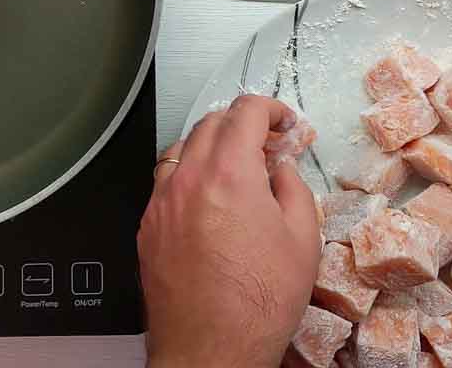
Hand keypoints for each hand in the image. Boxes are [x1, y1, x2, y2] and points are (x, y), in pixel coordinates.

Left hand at [138, 96, 320, 367]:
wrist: (211, 349)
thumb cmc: (257, 303)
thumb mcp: (303, 239)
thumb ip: (293, 188)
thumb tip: (282, 169)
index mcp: (229, 174)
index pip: (246, 112)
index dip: (272, 109)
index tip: (283, 122)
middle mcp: (187, 180)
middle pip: (210, 123)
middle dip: (242, 124)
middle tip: (266, 145)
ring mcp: (162, 203)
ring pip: (181, 149)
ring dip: (210, 147)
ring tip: (234, 169)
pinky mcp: (148, 228)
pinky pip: (164, 183)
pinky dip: (186, 176)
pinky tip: (206, 200)